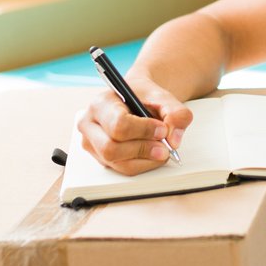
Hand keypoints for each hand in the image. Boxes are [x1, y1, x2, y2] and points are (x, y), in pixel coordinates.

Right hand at [76, 73, 192, 174]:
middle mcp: (89, 124)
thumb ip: (176, 113)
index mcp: (101, 103)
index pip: (118, 124)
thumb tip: (173, 140)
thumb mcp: (164, 97)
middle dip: (143, 149)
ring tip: (162, 151)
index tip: (163, 130)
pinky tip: (151, 153)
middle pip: (111, 148)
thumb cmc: (144, 96)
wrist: (136, 98)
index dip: (144, 131)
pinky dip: (142, 164)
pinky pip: (121, 169)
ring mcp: (92, 143)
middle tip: (164, 147)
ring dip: (145, 160)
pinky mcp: (100, 157)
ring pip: (117, 163)